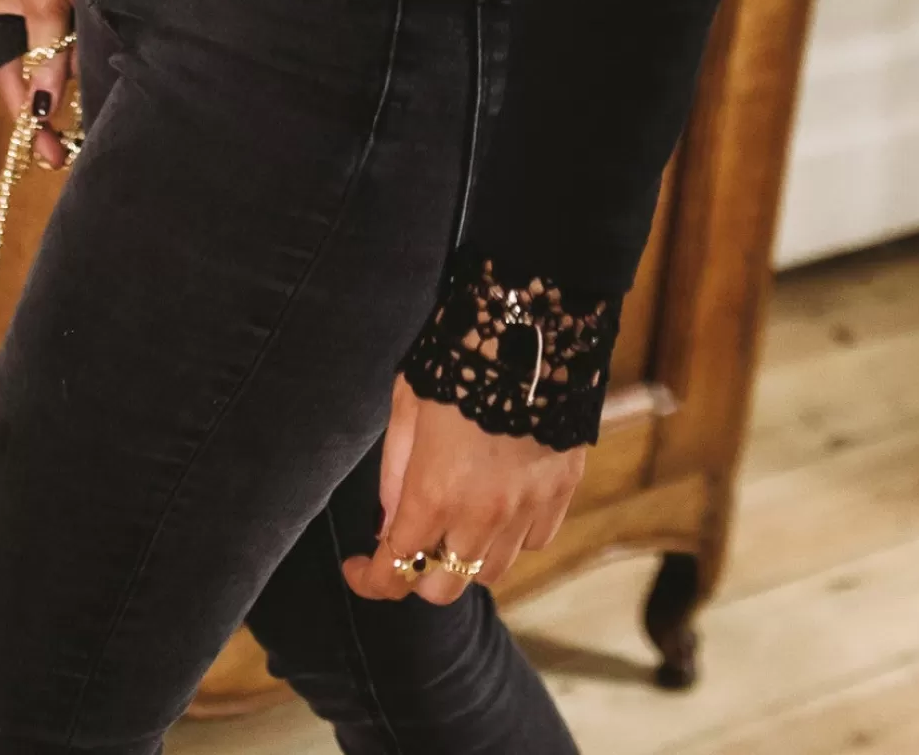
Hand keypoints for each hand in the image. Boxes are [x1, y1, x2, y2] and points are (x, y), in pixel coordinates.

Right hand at [0, 0, 75, 169]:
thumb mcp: (43, 9)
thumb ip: (45, 59)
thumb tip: (41, 112)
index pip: (14, 89)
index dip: (30, 124)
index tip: (50, 156)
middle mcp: (20, 30)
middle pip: (39, 80)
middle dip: (55, 100)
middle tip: (71, 138)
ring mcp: (45, 20)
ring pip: (61, 63)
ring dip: (72, 73)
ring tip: (80, 78)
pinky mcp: (69, 9)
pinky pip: (75, 44)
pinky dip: (82, 53)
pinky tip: (92, 55)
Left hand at [339, 377, 585, 603]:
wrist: (529, 330)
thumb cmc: (455, 361)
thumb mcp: (407, 406)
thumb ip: (395, 471)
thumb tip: (388, 521)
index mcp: (435, 493)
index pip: (395, 569)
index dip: (369, 581)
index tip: (357, 569)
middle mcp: (482, 515)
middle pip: (445, 589)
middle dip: (418, 575)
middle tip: (411, 545)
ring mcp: (527, 508)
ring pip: (492, 572)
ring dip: (467, 558)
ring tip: (458, 521)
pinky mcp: (561, 493)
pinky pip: (535, 542)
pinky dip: (514, 537)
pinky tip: (503, 506)